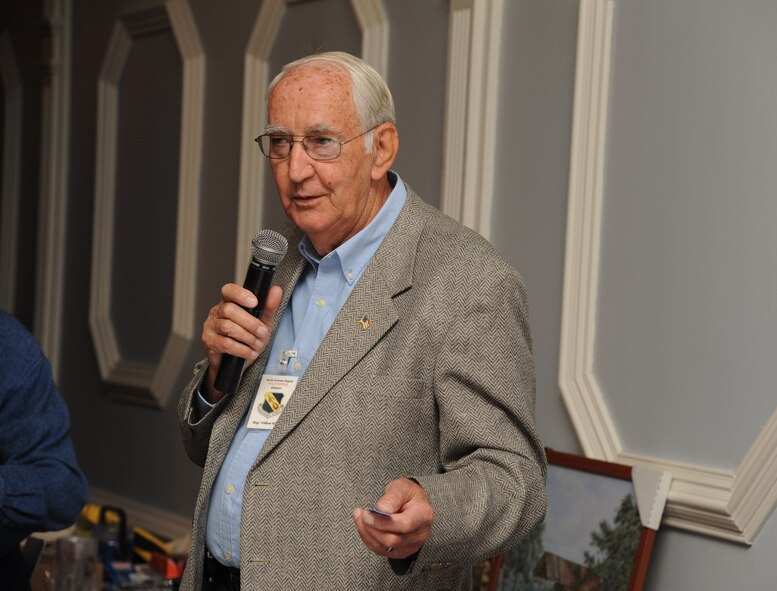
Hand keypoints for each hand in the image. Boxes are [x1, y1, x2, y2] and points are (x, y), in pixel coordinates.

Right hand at [201, 283, 282, 401]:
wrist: (239, 361)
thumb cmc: (249, 337)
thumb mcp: (263, 322)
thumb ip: (269, 307)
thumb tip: (276, 291)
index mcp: (229, 302)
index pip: (229, 290)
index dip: (240, 295)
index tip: (254, 302)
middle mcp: (217, 312)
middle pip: (229, 310)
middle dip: (250, 322)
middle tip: (262, 332)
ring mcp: (211, 326)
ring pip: (228, 327)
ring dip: (247, 337)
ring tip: (256, 343)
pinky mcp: (209, 341)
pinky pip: (225, 344)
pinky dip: (241, 349)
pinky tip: (249, 352)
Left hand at [352, 477, 433, 558]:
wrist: (411, 504)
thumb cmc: (408, 494)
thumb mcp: (401, 487)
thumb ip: (392, 497)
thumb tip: (381, 510)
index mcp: (424, 515)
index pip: (405, 525)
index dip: (383, 522)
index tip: (367, 514)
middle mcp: (421, 533)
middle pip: (393, 539)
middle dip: (372, 528)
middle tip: (362, 514)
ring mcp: (412, 545)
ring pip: (384, 547)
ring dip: (367, 533)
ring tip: (360, 516)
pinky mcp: (401, 552)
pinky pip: (380, 550)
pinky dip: (368, 538)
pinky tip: (364, 525)